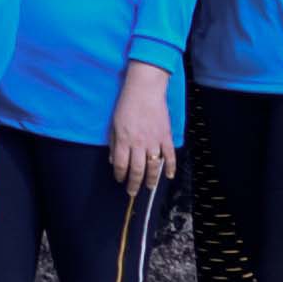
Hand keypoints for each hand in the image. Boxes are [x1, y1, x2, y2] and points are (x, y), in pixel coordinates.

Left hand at [108, 65, 181, 191]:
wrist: (145, 90)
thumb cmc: (126, 104)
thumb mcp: (113, 123)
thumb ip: (113, 142)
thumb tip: (112, 159)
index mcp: (124, 140)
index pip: (121, 164)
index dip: (120, 175)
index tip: (120, 180)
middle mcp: (138, 143)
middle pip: (137, 170)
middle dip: (134, 183)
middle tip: (133, 192)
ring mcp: (154, 141)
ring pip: (153, 166)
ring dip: (151, 179)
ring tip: (149, 187)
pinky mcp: (165, 136)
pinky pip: (169, 155)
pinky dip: (170, 167)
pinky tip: (168, 175)